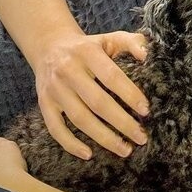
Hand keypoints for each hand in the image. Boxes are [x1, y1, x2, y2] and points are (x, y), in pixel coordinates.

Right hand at [32, 30, 149, 159]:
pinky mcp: (44, 103)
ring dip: (103, 137)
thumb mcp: (109, 37)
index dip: (130, 94)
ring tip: (125, 149)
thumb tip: (147, 55)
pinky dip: (71, 144)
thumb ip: (132, 42)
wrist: (49, 46)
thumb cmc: (88, 47)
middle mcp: (68, 70)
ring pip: (79, 118)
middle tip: (141, 137)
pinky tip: (89, 154)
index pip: (112, 76)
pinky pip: (55, 129)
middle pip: (97, 102)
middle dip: (122, 122)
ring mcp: (54, 89)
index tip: (146, 111)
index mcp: (87, 52)